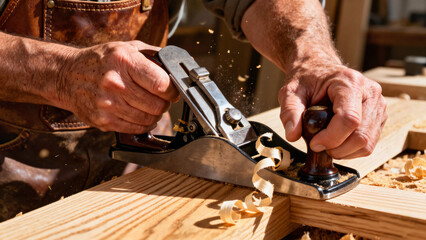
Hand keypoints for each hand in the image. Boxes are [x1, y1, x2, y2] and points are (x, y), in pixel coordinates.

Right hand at [57, 41, 178, 132]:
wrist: (66, 76)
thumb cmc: (100, 61)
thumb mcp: (126, 47)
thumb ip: (152, 55)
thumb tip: (174, 66)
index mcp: (123, 61)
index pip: (161, 83)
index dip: (172, 90)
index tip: (172, 90)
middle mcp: (114, 83)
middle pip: (157, 105)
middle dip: (165, 104)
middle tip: (162, 99)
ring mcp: (107, 104)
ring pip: (148, 119)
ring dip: (155, 115)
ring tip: (151, 106)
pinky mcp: (103, 121)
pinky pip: (135, 128)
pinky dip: (144, 124)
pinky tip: (142, 116)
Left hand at [279, 63, 386, 158]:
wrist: (318, 68)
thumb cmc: (306, 79)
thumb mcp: (290, 92)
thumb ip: (289, 112)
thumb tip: (292, 135)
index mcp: (350, 83)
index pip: (349, 119)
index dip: (331, 138)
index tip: (314, 144)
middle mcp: (371, 93)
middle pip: (362, 135)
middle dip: (337, 148)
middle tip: (318, 145)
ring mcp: (378, 105)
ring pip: (367, 144)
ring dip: (344, 152)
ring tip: (326, 142)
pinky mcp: (378, 117)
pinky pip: (369, 144)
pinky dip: (350, 150)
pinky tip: (336, 140)